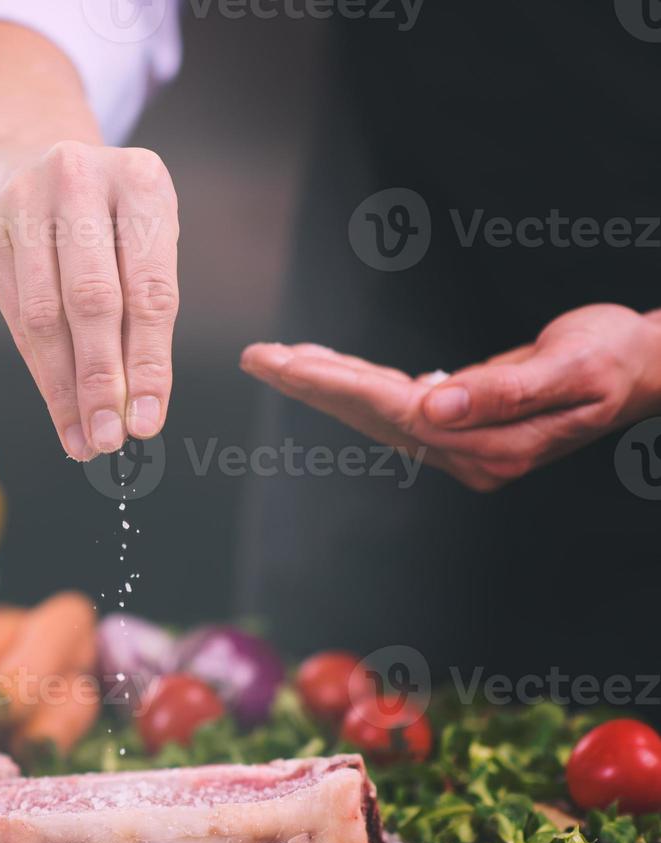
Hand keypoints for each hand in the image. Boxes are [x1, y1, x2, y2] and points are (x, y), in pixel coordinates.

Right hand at [0, 141, 180, 459]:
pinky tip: (60, 414)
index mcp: (140, 180)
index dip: (149, 363)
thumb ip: (144, 312)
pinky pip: (15, 319)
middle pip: (91, 300)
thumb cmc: (103, 218)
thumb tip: (138, 410)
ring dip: (65, 390)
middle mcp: (78, 179)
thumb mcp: (141, 241)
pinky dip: (42, 374)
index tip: (147, 423)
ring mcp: (21, 200)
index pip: (150, 288)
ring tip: (85, 440)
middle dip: (101, 381)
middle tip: (110, 440)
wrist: (25, 159)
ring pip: (43, 316)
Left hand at [240, 304, 660, 491]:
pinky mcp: (464, 426)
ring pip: (376, 412)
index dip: (333, 383)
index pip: (391, 410)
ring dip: (325, 383)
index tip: (283, 362)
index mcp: (490, 444)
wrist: (649, 366)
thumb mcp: (570, 368)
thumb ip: (502, 392)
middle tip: (255, 356)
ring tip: (275, 357)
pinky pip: (395, 404)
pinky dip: (357, 383)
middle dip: (310, 384)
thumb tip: (432, 407)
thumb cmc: (615, 359)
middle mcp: (469, 452)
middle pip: (370, 416)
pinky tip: (328, 369)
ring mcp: (465, 443)